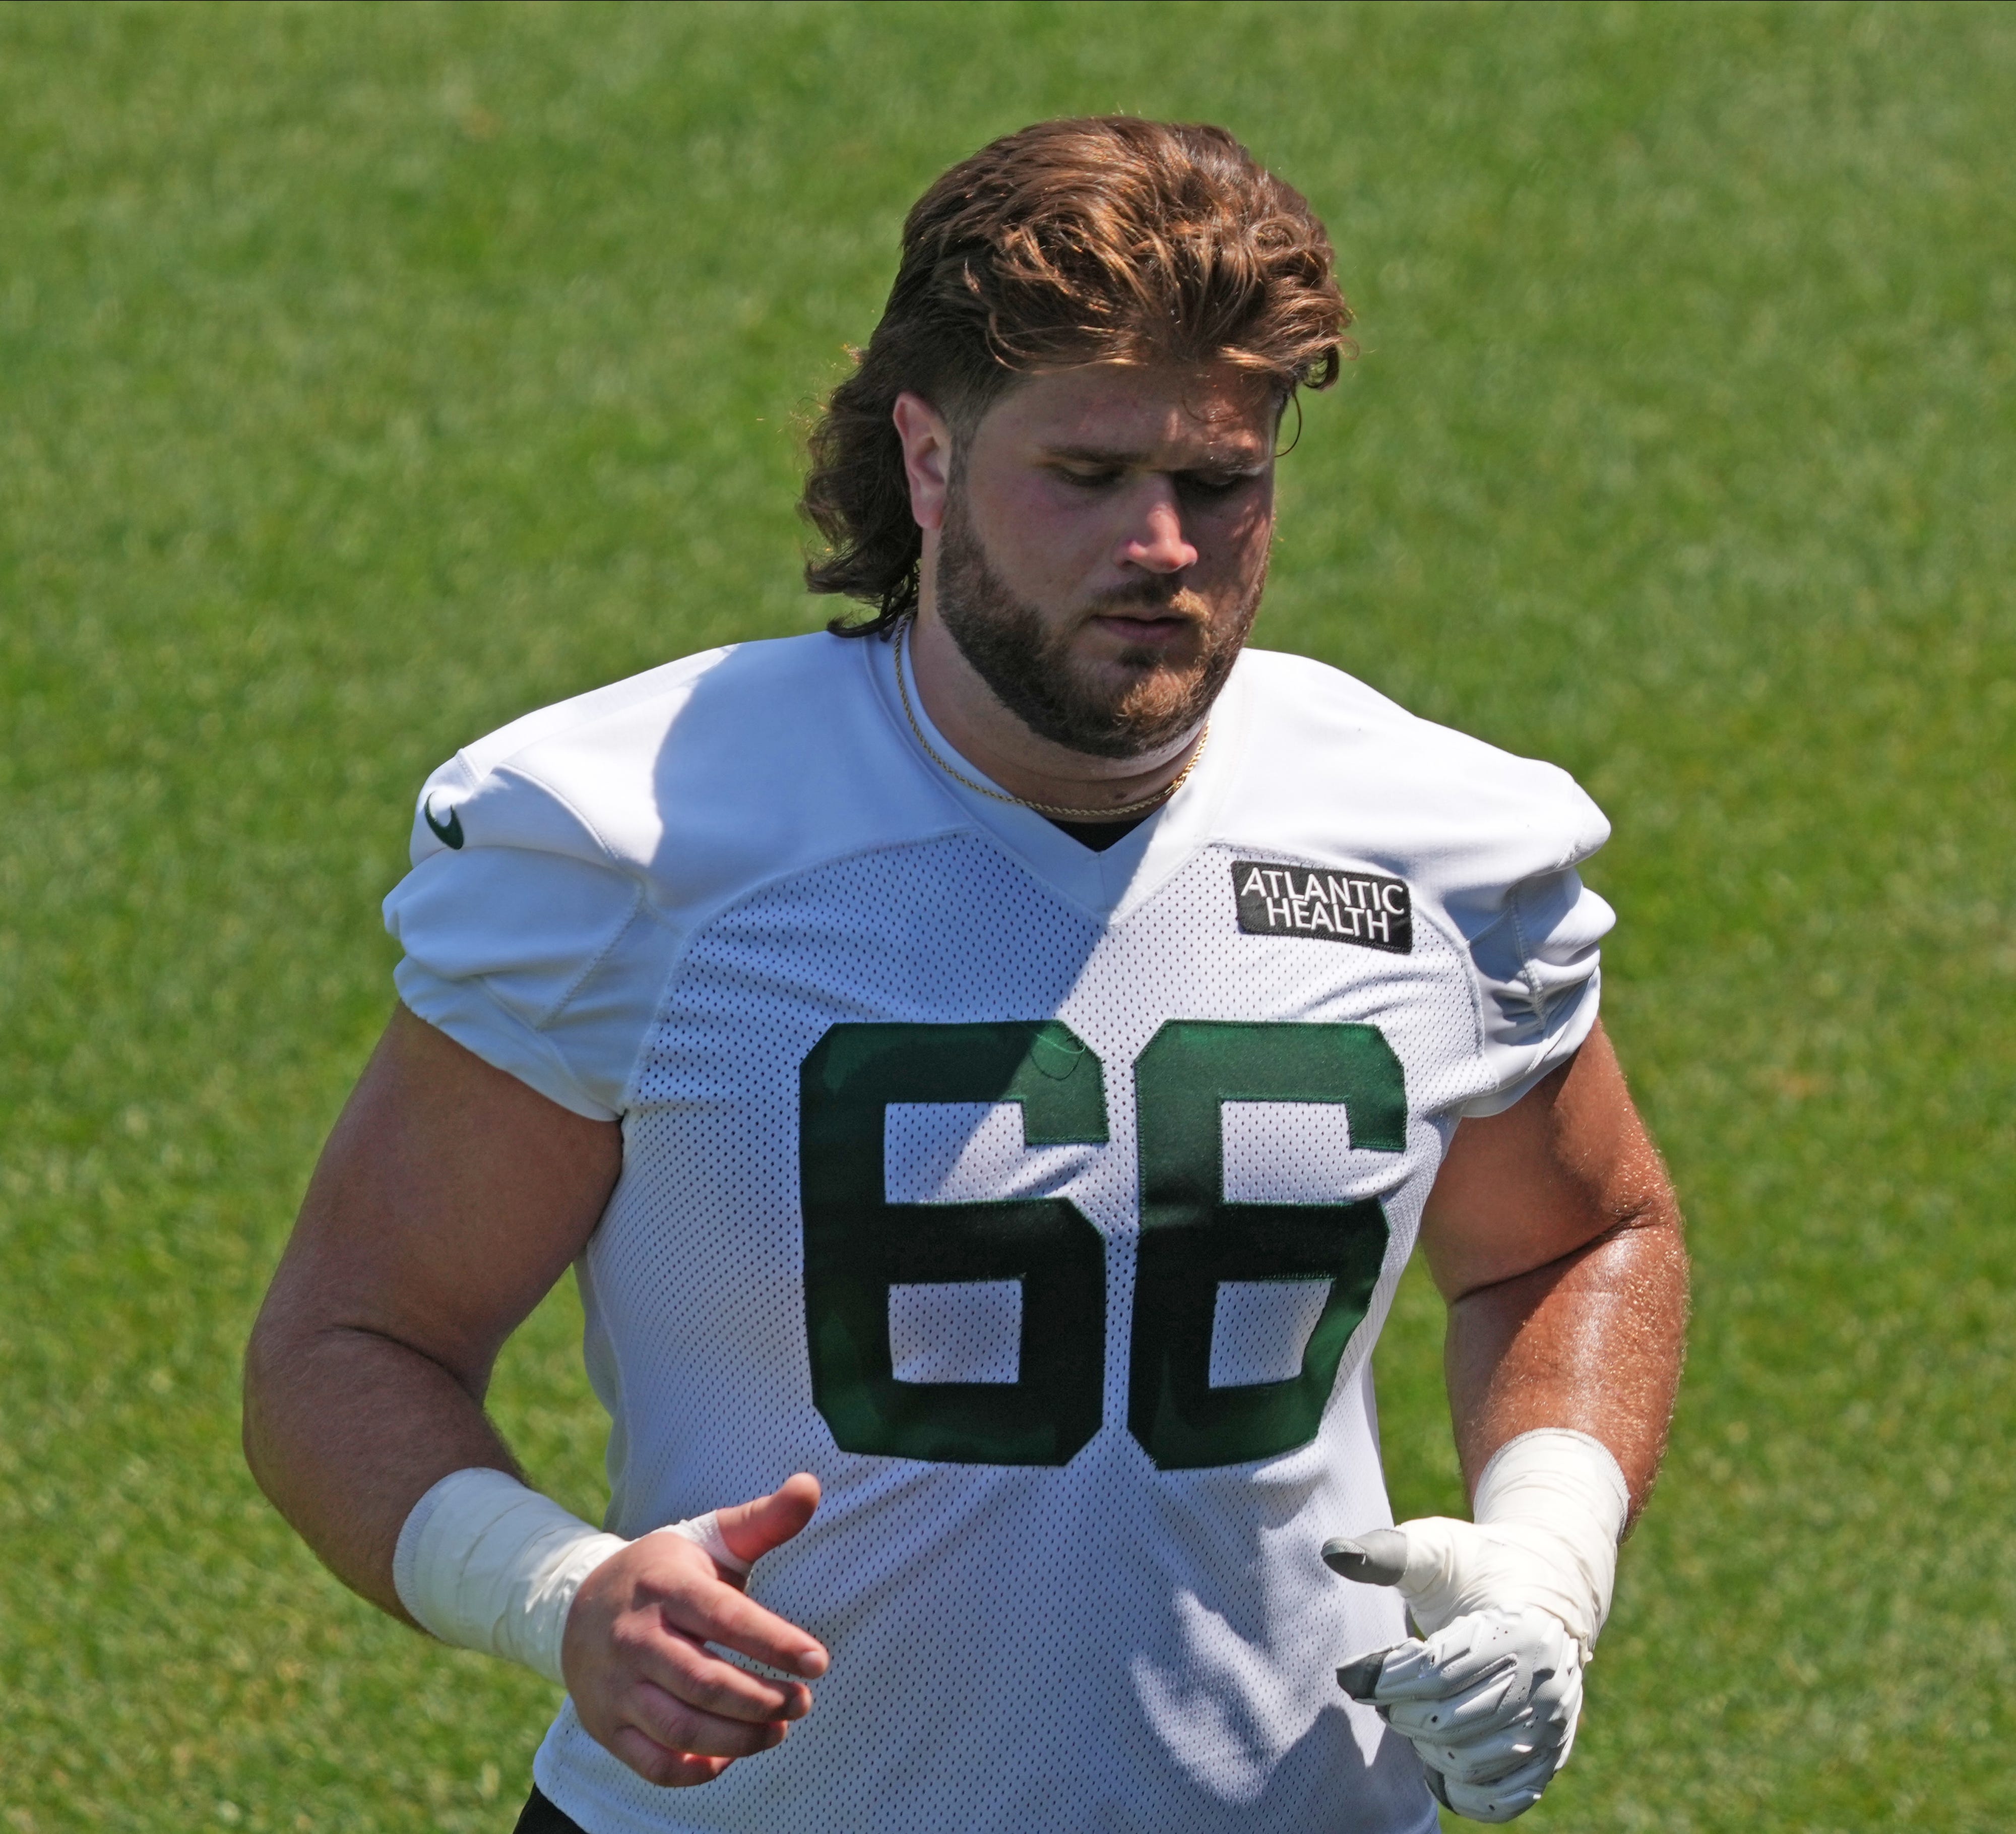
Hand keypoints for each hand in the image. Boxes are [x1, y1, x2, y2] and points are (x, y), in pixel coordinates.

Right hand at [562, 1474, 827, 1787]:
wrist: (575, 1604)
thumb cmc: (663, 1571)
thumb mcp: (707, 1538)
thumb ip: (763, 1519)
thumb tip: (811, 1486)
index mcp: (665, 1587)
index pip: (726, 1618)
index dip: (775, 1643)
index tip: (819, 1661)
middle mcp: (635, 1638)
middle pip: (705, 1682)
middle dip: (762, 1699)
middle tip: (803, 1703)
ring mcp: (615, 1686)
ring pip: (681, 1727)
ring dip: (738, 1739)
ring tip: (778, 1730)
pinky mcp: (606, 1725)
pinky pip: (652, 1762)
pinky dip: (694, 1770)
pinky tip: (728, 1757)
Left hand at [1326, 1514, 1594, 1822]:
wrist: (1543, 1590)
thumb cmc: (1478, 1568)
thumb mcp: (1437, 1548)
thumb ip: (1387, 1551)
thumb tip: (1331, 1552)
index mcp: (1521, 1631)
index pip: (1440, 1673)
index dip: (1386, 1677)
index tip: (1352, 1672)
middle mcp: (1546, 1686)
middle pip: (1451, 1724)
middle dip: (1399, 1711)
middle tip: (1380, 1692)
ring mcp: (1552, 1728)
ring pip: (1472, 1765)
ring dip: (1425, 1748)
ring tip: (1409, 1715)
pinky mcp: (1549, 1757)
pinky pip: (1503, 1800)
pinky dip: (1462, 1792)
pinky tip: (1435, 1759)